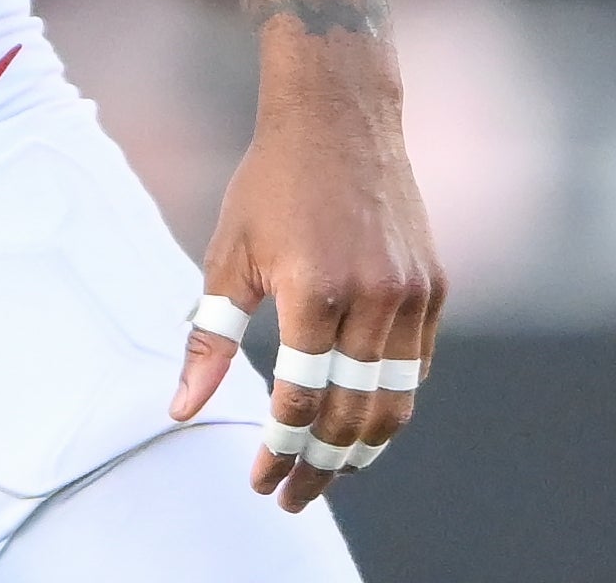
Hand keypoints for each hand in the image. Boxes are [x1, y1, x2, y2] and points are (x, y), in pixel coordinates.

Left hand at [168, 37, 443, 513]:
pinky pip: (416, 367)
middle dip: (321, 465)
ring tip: (330, 471)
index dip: (280, 449)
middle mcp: (373, 298)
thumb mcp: (228, 256)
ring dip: (362, 447)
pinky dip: (390, 401)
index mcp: (314, 291)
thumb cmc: (272, 184)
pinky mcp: (434, 287)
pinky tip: (361, 418)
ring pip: (395, 401)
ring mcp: (412, 294)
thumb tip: (181, 409)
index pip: (301, 399)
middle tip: (295, 497)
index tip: (261, 482)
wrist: (340, 117)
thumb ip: (208, 340)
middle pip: (352, 414)